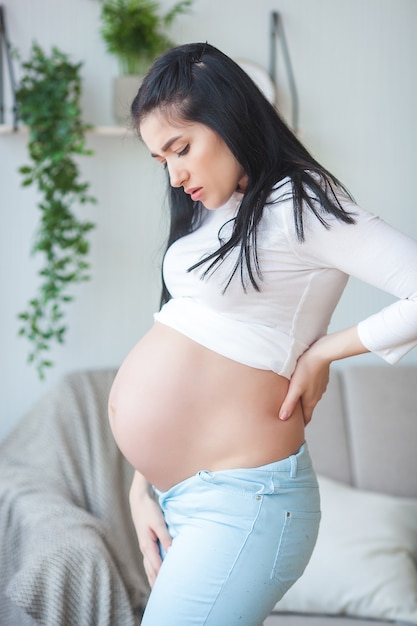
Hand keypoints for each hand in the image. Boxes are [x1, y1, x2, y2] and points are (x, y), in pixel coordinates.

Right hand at [129, 473, 171, 587]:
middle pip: (151, 570)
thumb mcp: (158, 522)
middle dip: (157, 582)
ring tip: (158, 590)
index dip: (163, 577)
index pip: (156, 566)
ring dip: (153, 578)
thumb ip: (165, 537)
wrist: (139, 501)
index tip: (170, 586)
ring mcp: (144, 546)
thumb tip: (171, 551)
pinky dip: (151, 570)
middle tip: (164, 594)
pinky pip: (148, 561)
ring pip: (148, 567)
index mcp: (147, 545)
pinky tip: (154, 573)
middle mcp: (144, 548)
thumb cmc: (149, 510)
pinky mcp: (145, 543)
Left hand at [279, 341, 329, 424]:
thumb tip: (282, 419)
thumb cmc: (306, 370)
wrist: (321, 353)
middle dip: (301, 414)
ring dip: (304, 401)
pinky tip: (302, 385)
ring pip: (311, 398)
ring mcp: (320, 388)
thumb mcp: (295, 388)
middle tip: (292, 416)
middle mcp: (317, 397)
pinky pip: (314, 388)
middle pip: (308, 409)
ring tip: (294, 400)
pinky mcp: (321, 379)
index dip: (300, 425)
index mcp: (310, 401)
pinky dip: (308, 390)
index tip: (294, 430)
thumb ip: (289, 404)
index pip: (306, 419)